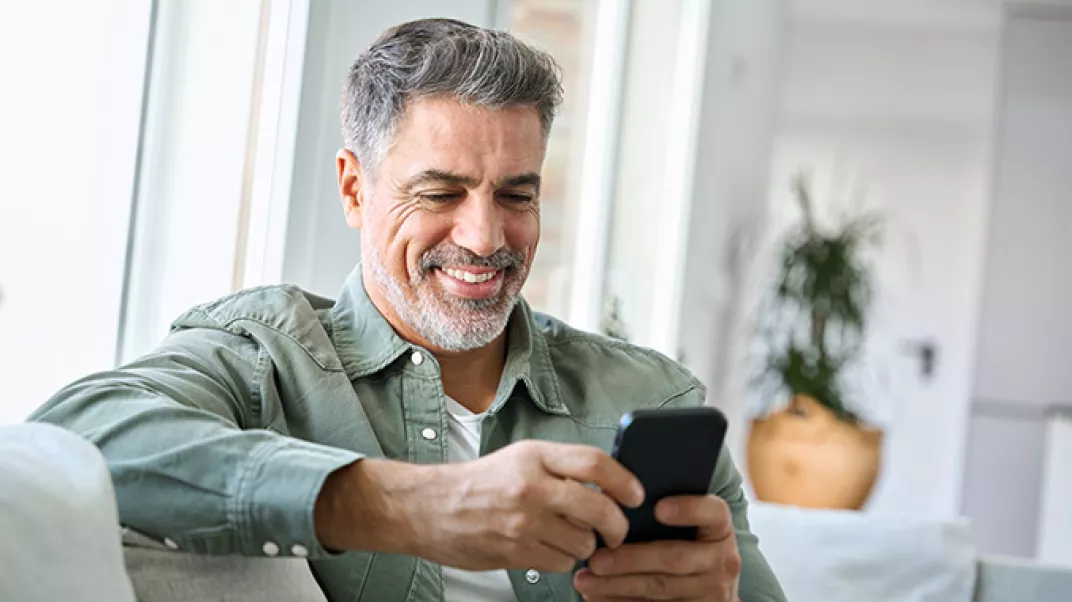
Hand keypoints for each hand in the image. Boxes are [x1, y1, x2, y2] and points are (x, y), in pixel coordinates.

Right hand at [315, 441, 644, 570]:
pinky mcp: (515, 551)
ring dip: (585, 545)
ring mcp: (523, 521)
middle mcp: (531, 486)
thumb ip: (560, 467)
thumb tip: (607, 483)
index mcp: (534, 456)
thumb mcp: (519, 458)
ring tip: (569, 537)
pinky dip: (562, 560)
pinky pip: (561, 563)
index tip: (636, 494)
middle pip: (599, 508)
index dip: (624, 481)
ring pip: (583, 542)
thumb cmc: (477, 483)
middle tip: (617, 530)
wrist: (427, 508)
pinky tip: (548, 549)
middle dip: (617, 525)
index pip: (595, 463)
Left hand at [573, 494, 740, 600]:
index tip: (658, 508)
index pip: (713, 512)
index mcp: (719, 529)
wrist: (710, 592)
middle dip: (630, 558)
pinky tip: (597, 595)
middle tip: (596, 559)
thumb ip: (663, 513)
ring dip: (617, 584)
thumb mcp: (689, 530)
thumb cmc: (688, 548)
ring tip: (586, 579)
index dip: (688, 509)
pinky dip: (620, 601)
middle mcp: (722, 560)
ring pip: (659, 587)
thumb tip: (613, 499)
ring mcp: (712, 591)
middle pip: (675, 557)